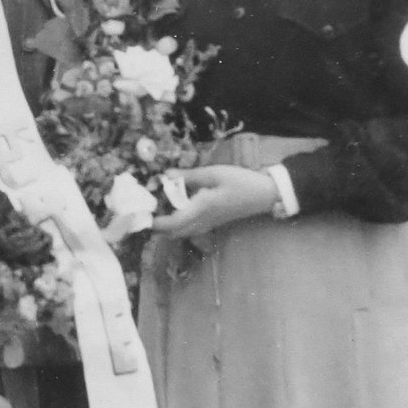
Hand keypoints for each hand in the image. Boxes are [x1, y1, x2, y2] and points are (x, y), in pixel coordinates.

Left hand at [151, 165, 278, 238]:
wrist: (264, 194)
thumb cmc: (241, 182)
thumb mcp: (214, 173)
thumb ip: (189, 176)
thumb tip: (166, 176)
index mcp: (202, 208)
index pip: (173, 223)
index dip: (156, 223)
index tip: (143, 215)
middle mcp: (203, 221)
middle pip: (174, 233)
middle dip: (159, 227)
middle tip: (149, 210)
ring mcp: (208, 224)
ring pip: (182, 233)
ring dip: (168, 226)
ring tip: (160, 209)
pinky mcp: (213, 223)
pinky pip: (190, 229)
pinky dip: (179, 224)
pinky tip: (178, 209)